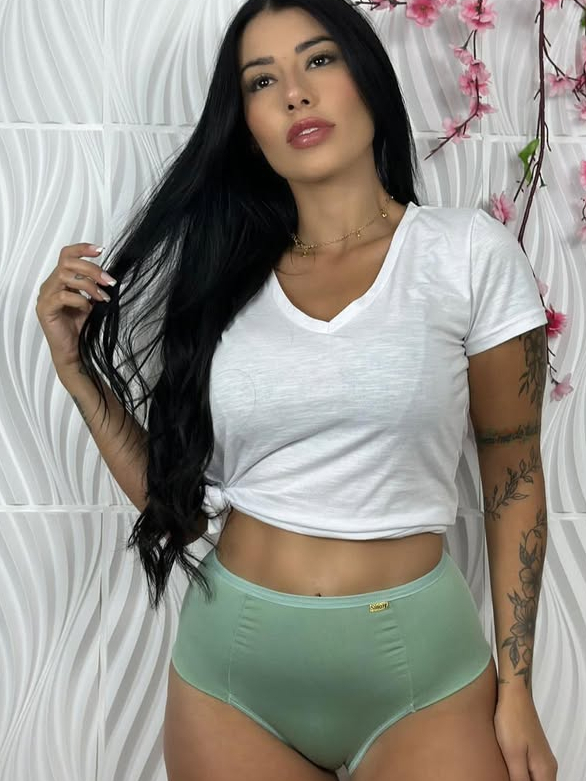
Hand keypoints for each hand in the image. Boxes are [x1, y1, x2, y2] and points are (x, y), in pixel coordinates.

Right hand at [35, 243, 115, 377]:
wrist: (75, 351)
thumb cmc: (81, 327)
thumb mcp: (91, 302)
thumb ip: (94, 287)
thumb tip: (109, 276)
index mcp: (59, 280)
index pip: (67, 255)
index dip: (82, 249)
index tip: (101, 250)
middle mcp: (50, 285)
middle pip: (67, 263)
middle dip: (92, 269)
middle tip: (109, 282)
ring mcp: (45, 296)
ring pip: (65, 276)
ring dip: (89, 285)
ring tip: (102, 298)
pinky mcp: (45, 309)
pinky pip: (63, 295)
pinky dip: (80, 299)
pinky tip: (88, 309)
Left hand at [493, 697, 557, 780]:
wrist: (514, 694)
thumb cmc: (512, 719)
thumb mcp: (513, 754)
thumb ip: (520, 779)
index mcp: (545, 770)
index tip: (511, 778)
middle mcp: (548, 766)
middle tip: (506, 774)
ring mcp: (542, 757)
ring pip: (535, 779)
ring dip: (522, 779)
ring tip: (506, 772)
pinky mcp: (534, 750)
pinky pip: (532, 770)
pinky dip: (522, 774)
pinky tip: (509, 769)